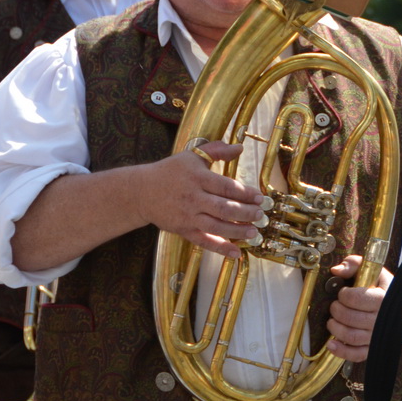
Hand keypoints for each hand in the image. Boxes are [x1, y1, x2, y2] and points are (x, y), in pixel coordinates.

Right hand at [144, 141, 267, 259]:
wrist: (141, 192)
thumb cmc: (170, 172)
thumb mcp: (191, 156)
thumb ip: (216, 150)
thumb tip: (240, 147)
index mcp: (197, 178)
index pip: (225, 186)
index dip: (244, 193)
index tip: (260, 197)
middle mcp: (193, 198)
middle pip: (222, 208)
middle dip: (244, 213)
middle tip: (260, 215)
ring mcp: (188, 216)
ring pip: (215, 227)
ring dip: (236, 231)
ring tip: (254, 232)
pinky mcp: (183, 230)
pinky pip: (204, 241)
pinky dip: (220, 248)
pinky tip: (237, 253)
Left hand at [325, 255, 386, 361]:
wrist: (399, 306)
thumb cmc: (383, 287)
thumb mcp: (373, 270)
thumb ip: (354, 264)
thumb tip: (336, 270)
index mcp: (383, 298)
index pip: (356, 298)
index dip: (344, 295)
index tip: (343, 293)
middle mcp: (382, 319)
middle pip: (351, 318)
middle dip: (336, 311)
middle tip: (335, 306)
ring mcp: (377, 335)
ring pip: (351, 337)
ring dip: (336, 328)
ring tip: (332, 321)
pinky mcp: (373, 347)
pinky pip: (357, 354)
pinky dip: (341, 351)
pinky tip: (331, 343)